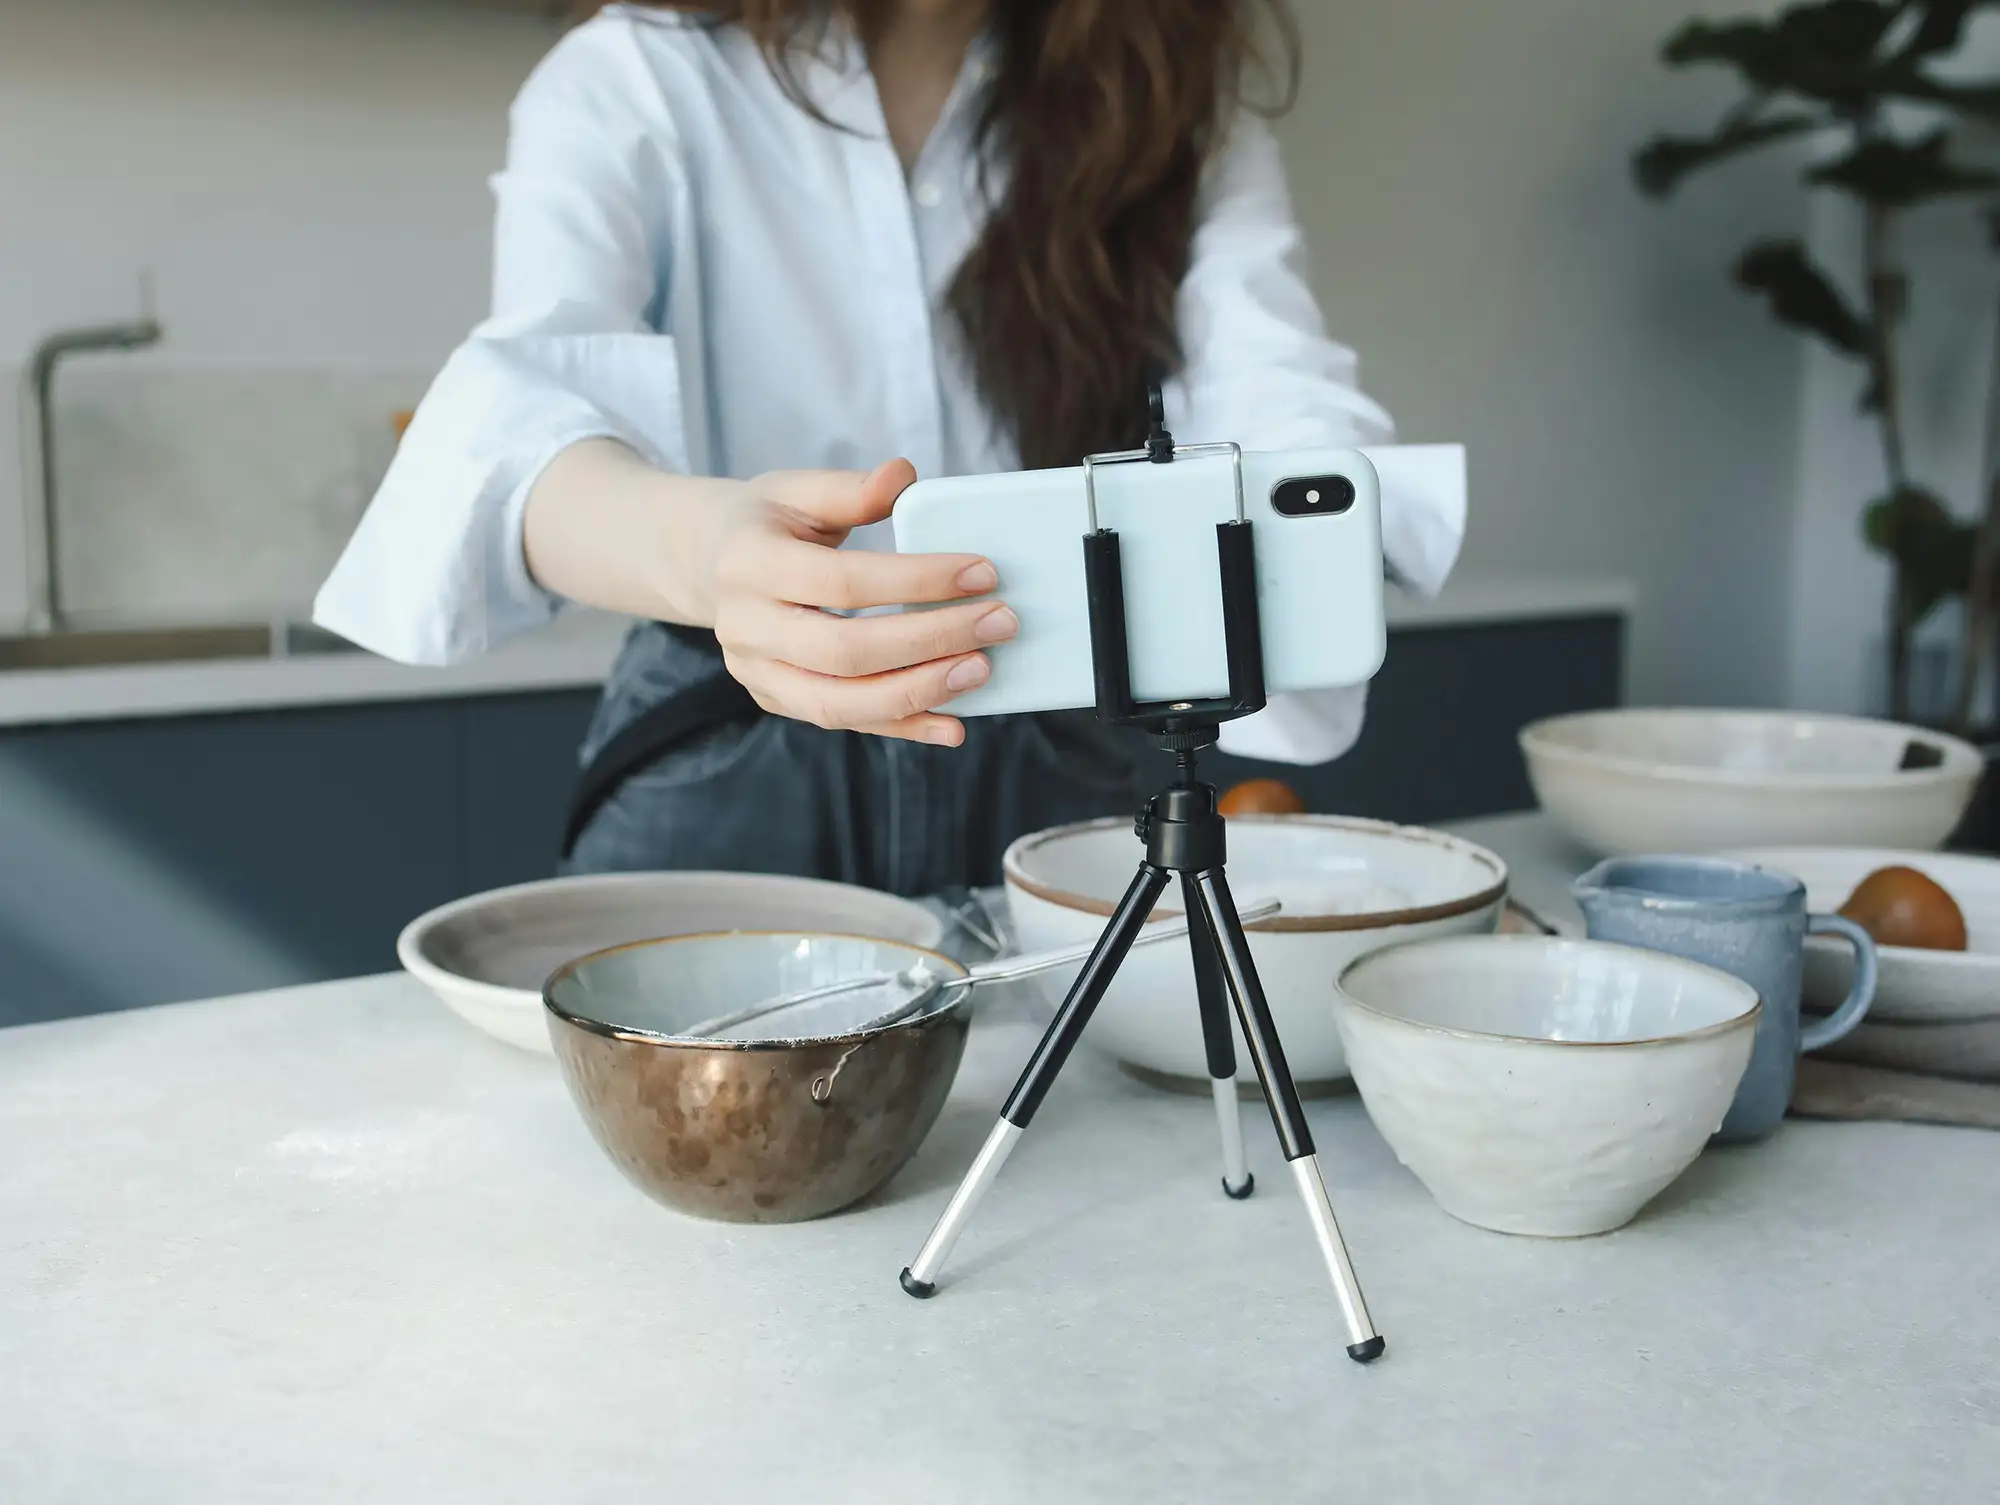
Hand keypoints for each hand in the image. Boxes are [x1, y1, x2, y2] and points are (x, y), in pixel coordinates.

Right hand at [703, 459, 1016, 745]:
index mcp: (749, 563)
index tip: (982, 572)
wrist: (711, 565)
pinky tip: (952, 724)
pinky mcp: (777, 700)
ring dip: (918, 692)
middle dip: (930, 640)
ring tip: (980, 670)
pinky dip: (901, 727)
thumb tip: (904, 477)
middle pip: (845, 651)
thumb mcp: (797, 490)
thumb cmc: (768, 523)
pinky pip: (845, 723)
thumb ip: (851, 490)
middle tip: (998, 624)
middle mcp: (745, 627)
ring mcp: (757, 673)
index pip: (843, 581)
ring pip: (840, 703)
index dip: (917, 581)